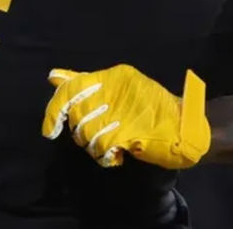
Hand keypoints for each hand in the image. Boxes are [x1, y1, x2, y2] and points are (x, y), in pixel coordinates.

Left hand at [41, 64, 209, 168]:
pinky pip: (102, 149)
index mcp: (111, 77)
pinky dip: (106, 155)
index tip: (49, 132)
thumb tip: (54, 77)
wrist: (182, 124)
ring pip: (87, 135)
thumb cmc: (150, 104)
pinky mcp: (127, 135)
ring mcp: (119, 113)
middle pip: (77, 117)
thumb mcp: (119, 85)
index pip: (70, 90)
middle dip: (80, 130)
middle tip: (98, 132)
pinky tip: (117, 154)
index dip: (54, 111)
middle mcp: (112, 91)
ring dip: (94, 144)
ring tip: (109, 142)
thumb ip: (86, 81)